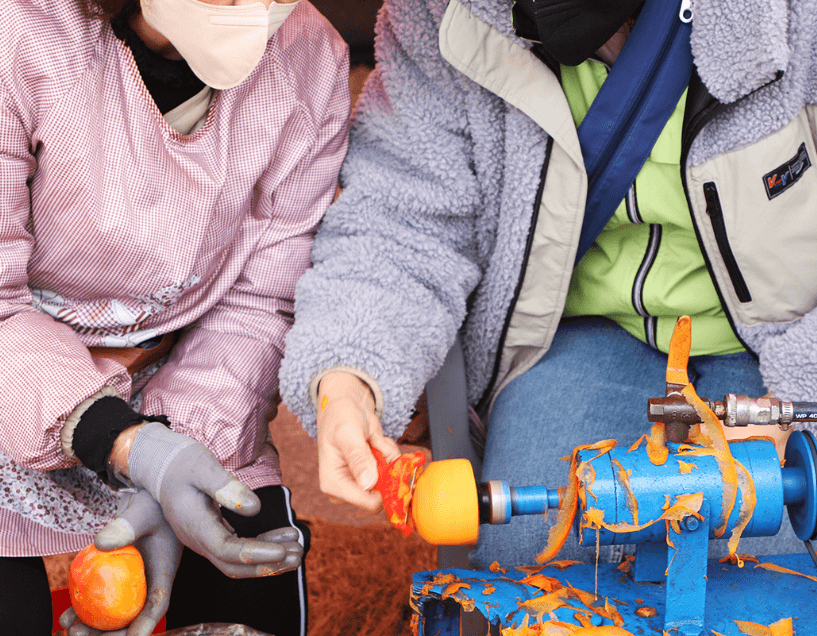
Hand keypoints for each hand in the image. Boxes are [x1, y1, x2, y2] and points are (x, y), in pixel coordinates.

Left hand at [59, 489, 180, 635]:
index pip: (157, 603)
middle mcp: (149, 580)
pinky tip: (67, 615)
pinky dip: (85, 609)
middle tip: (80, 634)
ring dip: (94, 626)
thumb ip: (125, 526)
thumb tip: (100, 544)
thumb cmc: (152, 502)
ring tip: (69, 627)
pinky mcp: (117, 576)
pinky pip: (102, 598)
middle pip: (133, 616)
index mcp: (163, 570)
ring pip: (115, 613)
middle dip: (110, 633)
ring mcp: (132, 581)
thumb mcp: (142, 512)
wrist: (147, 495)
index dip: (143, 625)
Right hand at [110, 423, 302, 576]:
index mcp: (193, 524)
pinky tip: (285, 537)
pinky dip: (263, 545)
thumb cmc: (182, 462)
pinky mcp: (213, 534)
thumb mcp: (203, 467)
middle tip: (298, 555)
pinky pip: (239, 548)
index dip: (256, 554)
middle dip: (266, 565)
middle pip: (233, 565)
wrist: (162, 464)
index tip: (283, 550)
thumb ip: (227, 487)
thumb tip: (255, 508)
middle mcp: (197, 539)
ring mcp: (204, 539)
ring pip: (237, 561)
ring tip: (298, 550)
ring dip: (268, 559)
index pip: (226, 549)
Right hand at [316, 372, 400, 510]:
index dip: (386, 488)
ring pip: (391, 479)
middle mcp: (348, 488)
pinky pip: (393, 469)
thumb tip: (368, 483)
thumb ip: (359, 458)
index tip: (389, 462)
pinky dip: (390, 453)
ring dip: (388, 456)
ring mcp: (362, 482)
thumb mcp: (348, 434)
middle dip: (386, 466)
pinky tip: (376, 441)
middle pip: (383, 492)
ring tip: (373, 440)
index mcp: (334, 484)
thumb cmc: (340, 418)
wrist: (346, 407)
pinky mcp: (373, 474)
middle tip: (376, 445)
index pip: (368, 502)